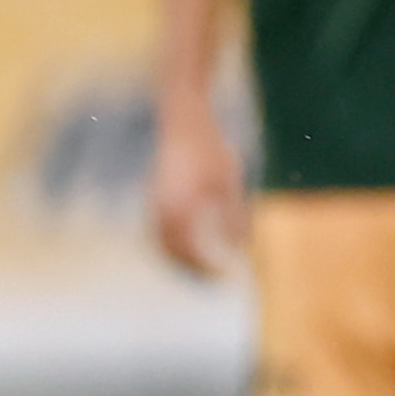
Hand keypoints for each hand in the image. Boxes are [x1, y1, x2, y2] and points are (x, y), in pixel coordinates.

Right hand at [149, 104, 247, 278]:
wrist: (182, 119)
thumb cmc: (210, 148)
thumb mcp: (229, 182)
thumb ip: (234, 216)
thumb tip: (241, 247)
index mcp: (181, 209)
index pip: (191, 251)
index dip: (207, 267)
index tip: (225, 275)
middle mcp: (162, 210)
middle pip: (172, 251)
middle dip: (190, 267)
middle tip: (212, 277)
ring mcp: (154, 202)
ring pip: (161, 241)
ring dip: (178, 257)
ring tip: (199, 265)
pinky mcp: (153, 196)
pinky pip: (157, 229)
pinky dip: (171, 241)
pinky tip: (187, 241)